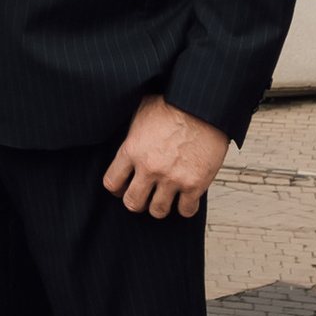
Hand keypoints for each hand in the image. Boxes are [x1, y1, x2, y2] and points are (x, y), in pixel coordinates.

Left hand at [103, 96, 230, 218]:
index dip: (117, 188)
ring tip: (164, 197)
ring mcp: (172, 178)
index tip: (123, 187)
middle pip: (132, 203)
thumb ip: (132, 135)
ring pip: (158, 211)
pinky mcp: (195, 184)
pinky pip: (186, 210)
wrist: (203, 106)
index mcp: (132, 150)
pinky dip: (185, 207)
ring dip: (160, 206)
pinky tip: (185, 198)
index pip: (112, 183)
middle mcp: (149, 167)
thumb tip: (128, 140)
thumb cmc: (174, 104)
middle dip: (137, 201)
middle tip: (143, 196)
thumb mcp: (141, 113)